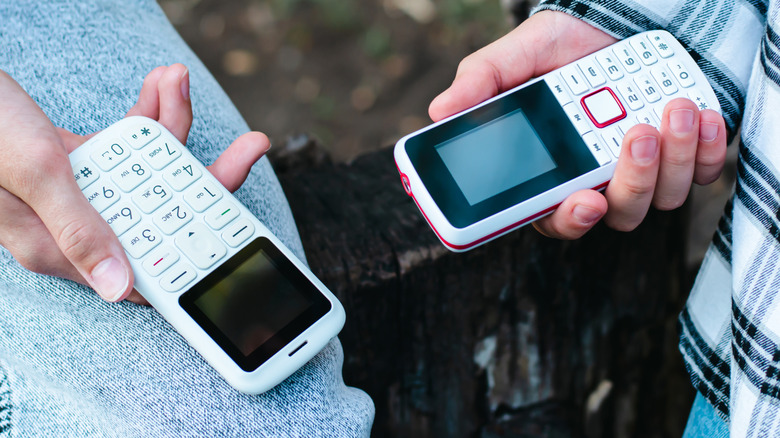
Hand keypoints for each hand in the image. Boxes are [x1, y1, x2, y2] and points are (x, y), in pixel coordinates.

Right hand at [0, 64, 269, 303]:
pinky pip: (125, 145)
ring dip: (171, 126)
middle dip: (205, 175)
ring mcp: (79, 193)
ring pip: (148, 171)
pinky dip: (144, 116)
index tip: (239, 232)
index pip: (145, 267)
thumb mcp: (36, 173)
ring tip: (180, 82)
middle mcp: (75, 225)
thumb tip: (121, 288)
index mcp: (62, 246)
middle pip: (162, 213)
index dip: (195, 254)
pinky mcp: (78, 163)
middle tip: (248, 145)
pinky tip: (159, 86)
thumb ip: (79, 228)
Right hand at [429, 11, 726, 238]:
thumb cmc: (563, 46)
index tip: (582, 203)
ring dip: (673, 158)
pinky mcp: (689, 157)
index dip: (569, 220)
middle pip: (618, 214)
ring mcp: (647, 172)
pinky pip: (705, 173)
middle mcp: (600, 181)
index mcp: (554, 173)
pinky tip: (701, 114)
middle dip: (632, 180)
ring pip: (664, 197)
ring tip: (672, 106)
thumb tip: (438, 112)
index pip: (556, 217)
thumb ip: (482, 83)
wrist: (619, 19)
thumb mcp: (516, 57)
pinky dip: (709, 149)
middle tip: (635, 133)